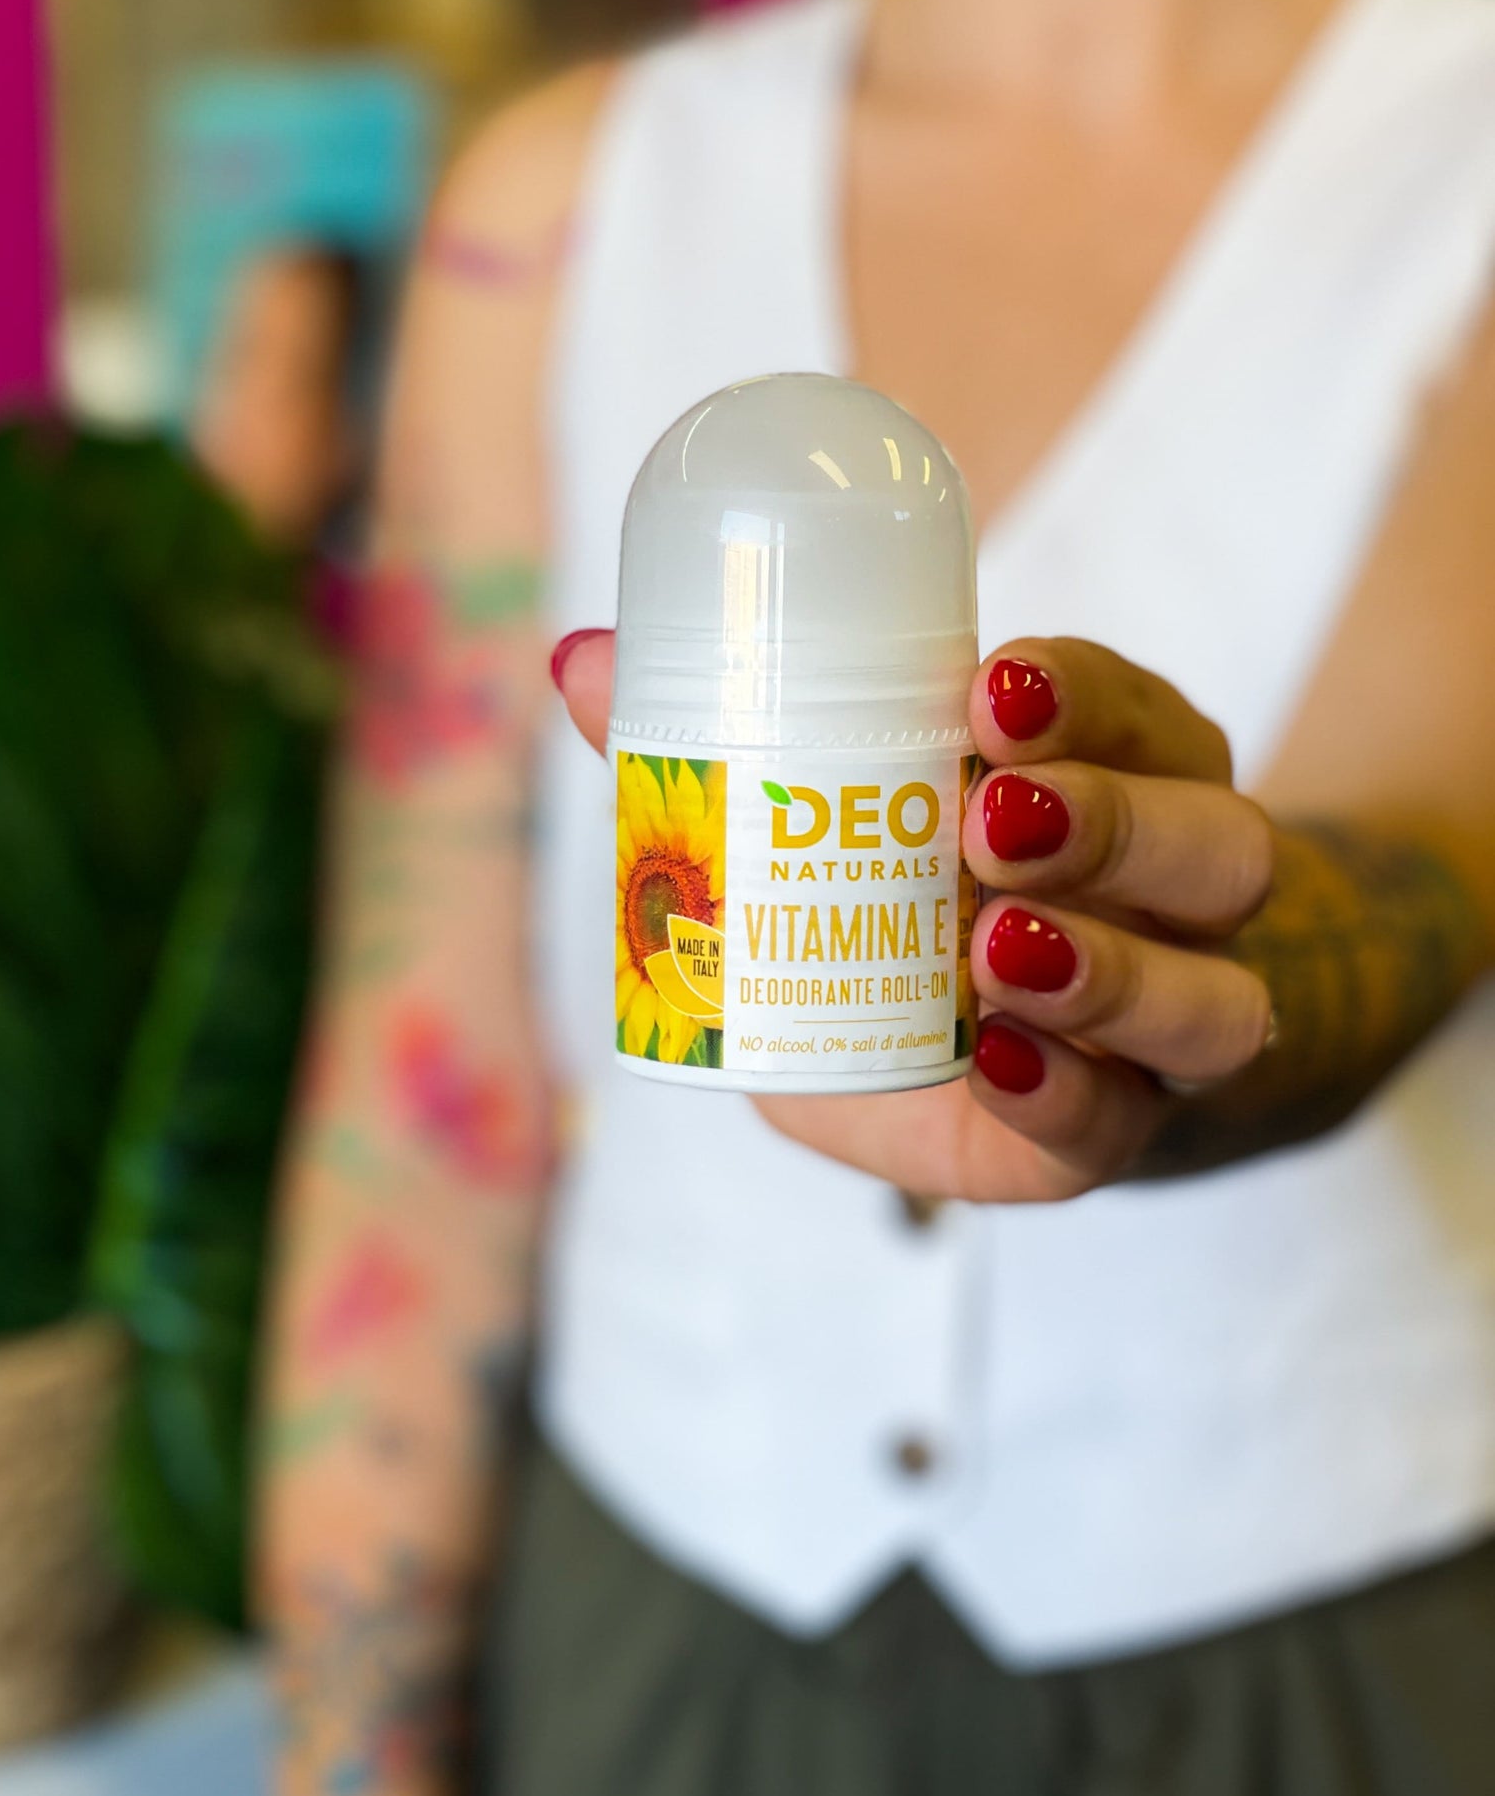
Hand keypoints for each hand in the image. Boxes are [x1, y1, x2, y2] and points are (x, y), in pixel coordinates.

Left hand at [555, 629, 1274, 1201]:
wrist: (1040, 1082)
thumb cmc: (929, 927)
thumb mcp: (845, 839)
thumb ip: (728, 765)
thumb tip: (583, 662)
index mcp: (1119, 776)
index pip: (1129, 711)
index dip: (1076, 694)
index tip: (987, 689)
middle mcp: (1181, 885)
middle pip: (1207, 837)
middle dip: (1105, 821)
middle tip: (984, 821)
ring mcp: (1181, 1014)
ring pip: (1211, 991)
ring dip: (1110, 970)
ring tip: (997, 950)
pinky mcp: (1131, 1133)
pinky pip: (1126, 1120)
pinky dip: (1066, 1093)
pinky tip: (1001, 1065)